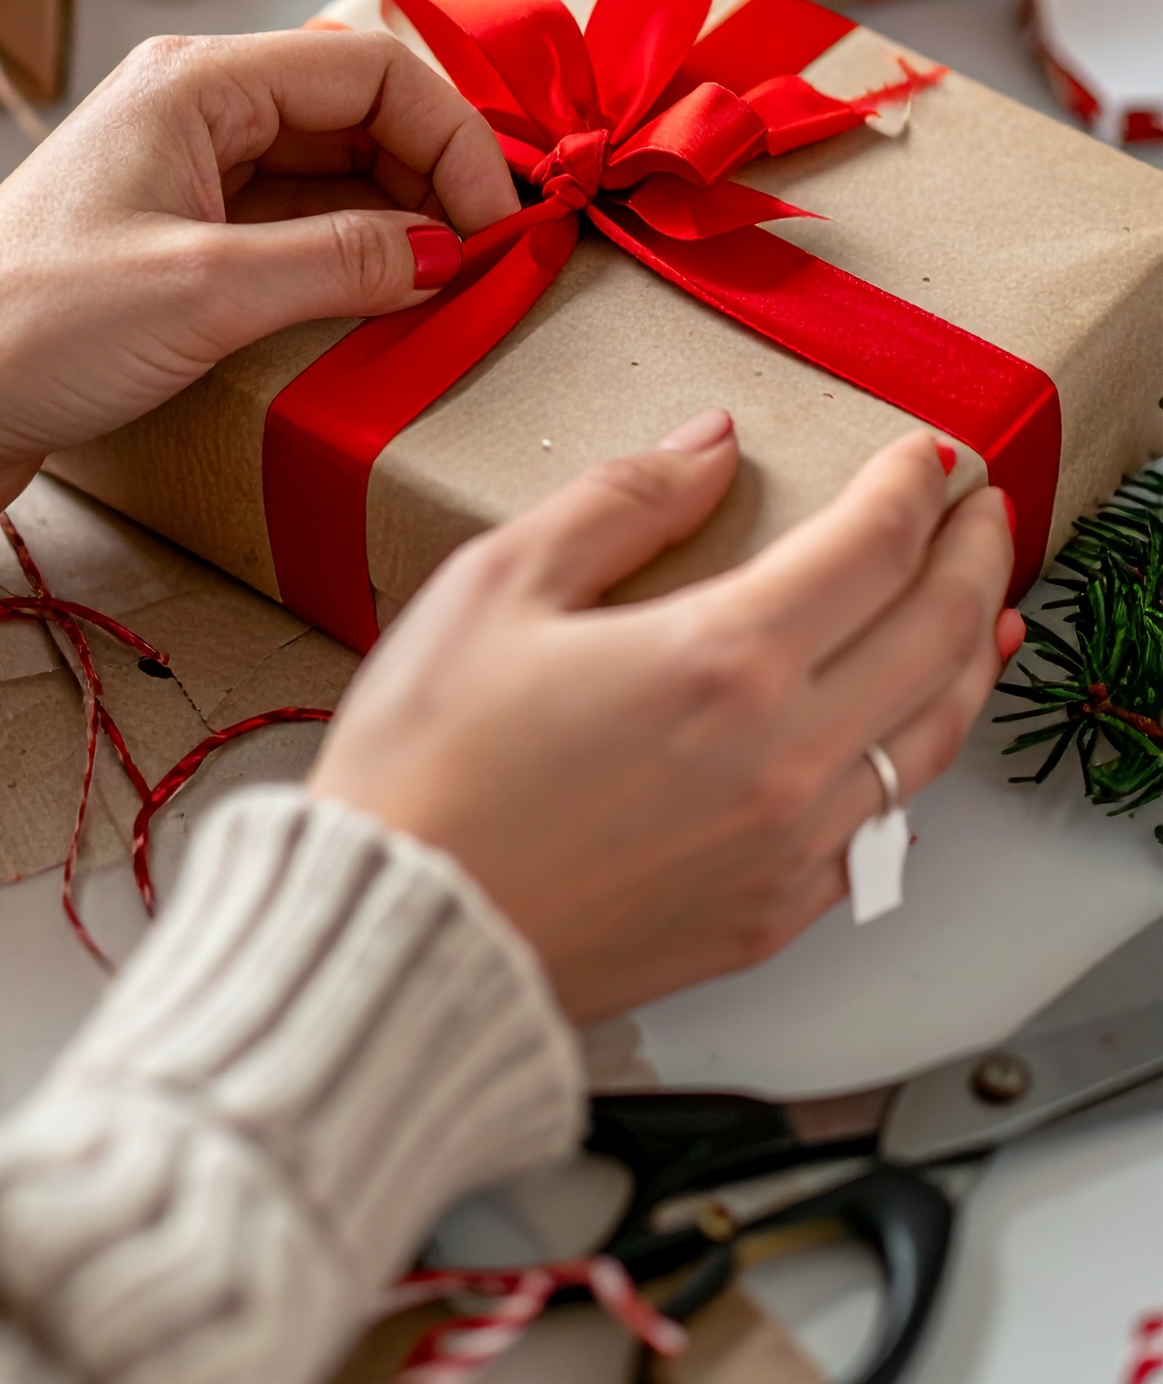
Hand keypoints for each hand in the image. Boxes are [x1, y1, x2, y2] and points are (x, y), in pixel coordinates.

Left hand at [0, 30, 516, 541]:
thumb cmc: (29, 328)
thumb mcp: (208, 290)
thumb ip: (341, 260)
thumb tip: (446, 251)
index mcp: (196, 82)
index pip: (371, 68)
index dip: (452, 137)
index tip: (497, 222)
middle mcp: (194, 109)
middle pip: (357, 110)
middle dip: (435, 170)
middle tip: (493, 252)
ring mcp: (185, 175)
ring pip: (331, 168)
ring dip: (399, 214)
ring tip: (454, 278)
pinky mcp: (175, 242)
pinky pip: (293, 226)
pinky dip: (350, 253)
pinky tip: (386, 297)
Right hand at [311, 421, 1019, 1023]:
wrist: (400, 935)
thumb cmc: (428, 770)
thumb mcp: (499, 586)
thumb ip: (621, 502)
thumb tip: (707, 447)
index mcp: (723, 661)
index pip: (873, 548)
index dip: (912, 485)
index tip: (923, 454)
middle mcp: (784, 757)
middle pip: (935, 632)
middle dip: (973, 553)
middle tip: (982, 509)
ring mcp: (789, 846)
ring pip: (933, 735)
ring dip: (970, 653)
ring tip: (983, 606)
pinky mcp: (770, 915)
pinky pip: (884, 824)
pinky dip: (918, 755)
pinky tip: (908, 730)